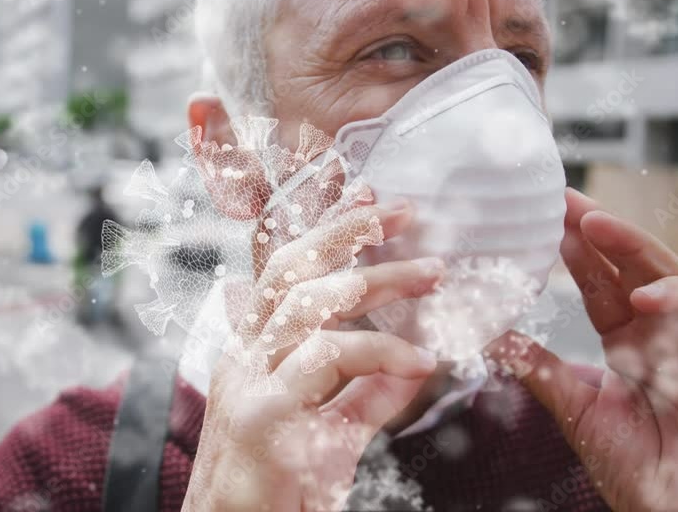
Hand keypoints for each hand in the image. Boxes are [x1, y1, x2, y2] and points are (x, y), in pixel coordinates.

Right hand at [183, 203, 444, 511]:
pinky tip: (421, 357)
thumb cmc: (275, 493)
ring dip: (378, 280)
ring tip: (433, 272)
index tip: (364, 195)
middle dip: (347, 229)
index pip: (282, 271)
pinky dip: (380, 350)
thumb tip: (411, 364)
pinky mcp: (263, 414)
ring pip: (310, 302)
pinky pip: (328, 358)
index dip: (322, 229)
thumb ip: (365, 397)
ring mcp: (247, 381)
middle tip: (404, 208)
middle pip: (291, 267)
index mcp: (252, 352)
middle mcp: (243, 356)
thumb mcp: (328, 435)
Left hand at [489, 189, 677, 511]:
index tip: (541, 216)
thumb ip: (537, 368)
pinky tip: (643, 296)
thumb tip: (486, 334)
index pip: (597, 281)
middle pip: (630, 264)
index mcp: (625, 340)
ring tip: (594, 224)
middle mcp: (661, 330)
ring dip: (634, 245)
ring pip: (670, 272)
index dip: (573, 248)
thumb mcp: (576, 410)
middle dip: (599, 229)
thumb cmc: (638, 468)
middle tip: (564, 199)